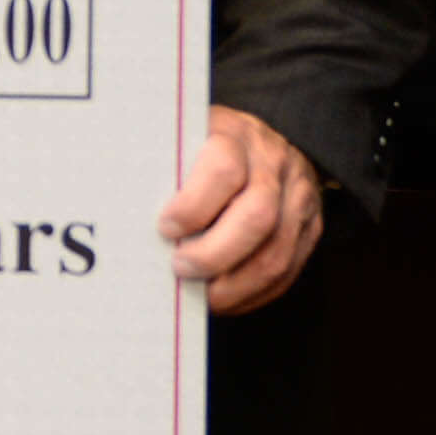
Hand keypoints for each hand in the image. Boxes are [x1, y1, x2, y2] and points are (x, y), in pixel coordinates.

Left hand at [157, 108, 324, 314]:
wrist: (267, 140)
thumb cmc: (209, 147)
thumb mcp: (186, 140)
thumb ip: (164, 170)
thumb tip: (124, 213)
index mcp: (236, 137)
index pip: (223, 170)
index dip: (193, 206)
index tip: (165, 228)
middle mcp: (274, 165)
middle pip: (257, 217)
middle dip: (214, 254)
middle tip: (180, 268)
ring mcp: (299, 197)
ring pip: (277, 252)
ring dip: (235, 285)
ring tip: (202, 294)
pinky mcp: (312, 227)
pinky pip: (289, 270)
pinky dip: (254, 293)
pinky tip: (226, 298)